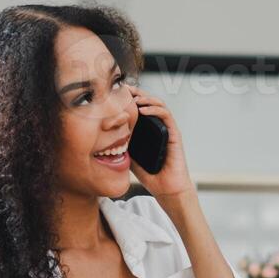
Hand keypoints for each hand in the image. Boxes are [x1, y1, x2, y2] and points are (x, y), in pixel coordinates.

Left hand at [127, 85, 193, 199]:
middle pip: (149, 101)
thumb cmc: (150, 174)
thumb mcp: (129, 156)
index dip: (129, 98)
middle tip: (124, 89)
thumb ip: (121, 144)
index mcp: (148, 129)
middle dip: (137, 92)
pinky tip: (144, 110)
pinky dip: (155, 109)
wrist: (166, 189)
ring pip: (158, 104)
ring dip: (146, 97)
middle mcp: (158, 126)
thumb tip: (103, 136)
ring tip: (134, 97)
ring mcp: (167, 129)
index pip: (139, 107)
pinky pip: (166, 116)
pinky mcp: (174, 134)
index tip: (116, 93)